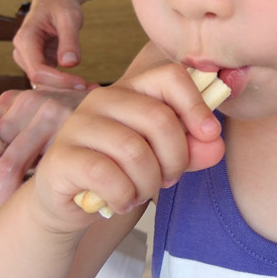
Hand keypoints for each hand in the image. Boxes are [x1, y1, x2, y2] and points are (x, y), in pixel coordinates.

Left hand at [0, 87, 87, 233]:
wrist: (125, 103)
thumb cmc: (82, 125)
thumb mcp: (44, 126)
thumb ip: (19, 141)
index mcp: (7, 103)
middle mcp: (20, 102)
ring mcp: (42, 110)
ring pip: (1, 164)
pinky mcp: (62, 123)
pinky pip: (30, 165)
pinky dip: (19, 193)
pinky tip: (18, 210)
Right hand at [12, 0, 90, 89]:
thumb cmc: (60, 3)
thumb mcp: (69, 17)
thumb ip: (69, 40)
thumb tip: (69, 64)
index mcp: (25, 39)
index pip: (38, 70)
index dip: (59, 81)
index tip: (82, 84)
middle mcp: (22, 52)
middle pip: (40, 80)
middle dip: (65, 88)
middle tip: (93, 89)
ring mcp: (28, 59)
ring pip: (45, 83)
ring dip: (67, 88)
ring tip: (92, 87)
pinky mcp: (38, 63)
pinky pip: (50, 79)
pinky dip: (67, 83)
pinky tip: (86, 85)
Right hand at [31, 64, 224, 231]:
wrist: (69, 201)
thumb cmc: (121, 171)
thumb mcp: (163, 159)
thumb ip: (191, 149)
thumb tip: (215, 144)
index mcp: (131, 89)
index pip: (171, 76)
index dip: (197, 105)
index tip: (210, 134)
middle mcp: (103, 99)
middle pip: (159, 119)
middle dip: (175, 159)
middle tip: (168, 179)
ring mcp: (78, 125)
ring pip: (135, 151)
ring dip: (149, 183)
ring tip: (141, 192)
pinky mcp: (61, 156)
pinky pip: (108, 176)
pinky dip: (124, 196)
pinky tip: (121, 201)